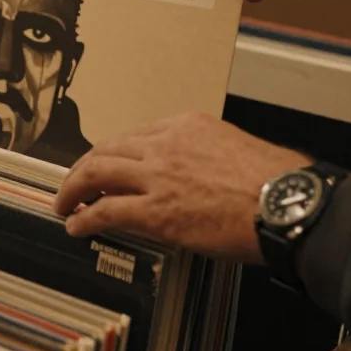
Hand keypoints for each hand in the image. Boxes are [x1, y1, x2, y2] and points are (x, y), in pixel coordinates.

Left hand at [51, 112, 311, 263]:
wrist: (286, 204)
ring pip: (96, 173)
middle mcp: (165, 144)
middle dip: (85, 166)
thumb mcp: (237, 148)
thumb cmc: (277, 183)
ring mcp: (157, 177)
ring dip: (74, 188)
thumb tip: (202, 173)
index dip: (114, 152)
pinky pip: (106, 210)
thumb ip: (208, 154)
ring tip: (64, 202)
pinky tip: (76, 225)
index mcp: (186, 125)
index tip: (107, 164)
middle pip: (107, 148)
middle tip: (75, 181)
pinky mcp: (155, 211)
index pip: (135, 135)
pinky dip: (84, 217)